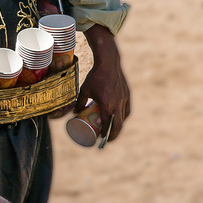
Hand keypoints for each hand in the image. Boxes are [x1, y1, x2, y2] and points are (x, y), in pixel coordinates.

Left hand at [79, 25, 130, 141]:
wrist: (108, 63)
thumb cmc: (95, 77)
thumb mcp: (84, 90)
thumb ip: (80, 102)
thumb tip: (75, 113)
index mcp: (107, 105)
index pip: (108, 124)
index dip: (105, 134)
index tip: (101, 139)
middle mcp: (118, 104)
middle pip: (118, 125)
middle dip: (113, 135)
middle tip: (107, 139)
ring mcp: (124, 99)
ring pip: (124, 117)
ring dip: (119, 126)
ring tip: (113, 130)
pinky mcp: (127, 94)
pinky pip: (127, 109)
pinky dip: (124, 116)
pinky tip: (120, 118)